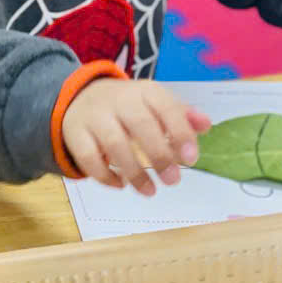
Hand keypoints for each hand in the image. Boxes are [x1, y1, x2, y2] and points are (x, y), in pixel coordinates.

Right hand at [61, 77, 210, 194]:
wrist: (80, 98)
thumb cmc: (129, 107)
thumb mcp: (154, 104)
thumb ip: (181, 116)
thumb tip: (206, 125)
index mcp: (144, 91)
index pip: (165, 106)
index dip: (180, 131)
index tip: (190, 159)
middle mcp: (119, 99)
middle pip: (140, 124)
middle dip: (159, 154)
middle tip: (173, 181)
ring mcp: (94, 115)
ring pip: (114, 143)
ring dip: (134, 171)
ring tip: (150, 191)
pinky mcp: (75, 133)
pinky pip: (88, 156)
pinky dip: (104, 175)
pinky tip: (120, 184)